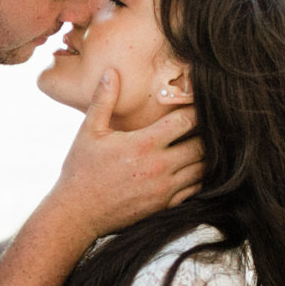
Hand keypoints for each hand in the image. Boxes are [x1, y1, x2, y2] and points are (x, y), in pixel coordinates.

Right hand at [49, 70, 203, 238]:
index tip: (198, 103)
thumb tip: (111, 72)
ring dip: (205, 156)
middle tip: (206, 123)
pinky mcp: (164, 206)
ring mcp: (164, 189)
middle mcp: (159, 167)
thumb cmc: (81, 170)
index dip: (196, 110)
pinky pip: (195, 190)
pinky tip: (192, 167)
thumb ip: (103, 100)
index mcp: (143, 144)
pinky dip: (199, 177)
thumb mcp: (89, 132)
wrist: (77, 214)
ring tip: (202, 144)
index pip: (185, 122)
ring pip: (202, 169)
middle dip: (206, 133)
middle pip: (201, 145)